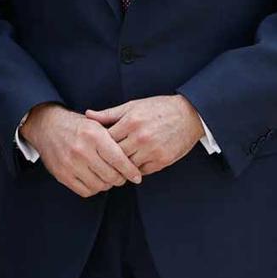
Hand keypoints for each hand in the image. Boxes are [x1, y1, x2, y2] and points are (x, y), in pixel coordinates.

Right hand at [21, 103, 142, 196]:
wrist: (47, 126)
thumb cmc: (78, 126)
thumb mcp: (97, 124)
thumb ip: (115, 138)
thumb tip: (136, 155)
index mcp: (94, 135)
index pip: (119, 160)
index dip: (131, 171)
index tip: (137, 176)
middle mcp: (82, 150)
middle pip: (111, 176)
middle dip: (120, 178)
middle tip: (122, 176)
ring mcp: (70, 164)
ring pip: (99, 186)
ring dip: (107, 184)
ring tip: (109, 177)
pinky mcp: (62, 175)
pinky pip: (85, 191)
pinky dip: (94, 188)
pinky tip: (95, 180)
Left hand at [85, 95, 204, 174]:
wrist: (189, 115)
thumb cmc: (158, 109)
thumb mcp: (133, 106)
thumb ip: (109, 114)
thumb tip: (87, 115)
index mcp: (131, 122)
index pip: (106, 140)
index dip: (98, 146)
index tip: (94, 149)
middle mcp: (141, 137)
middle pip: (115, 155)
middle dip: (107, 159)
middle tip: (100, 163)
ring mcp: (152, 150)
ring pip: (127, 166)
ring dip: (121, 167)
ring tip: (114, 166)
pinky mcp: (162, 161)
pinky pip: (141, 171)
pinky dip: (135, 170)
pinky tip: (131, 166)